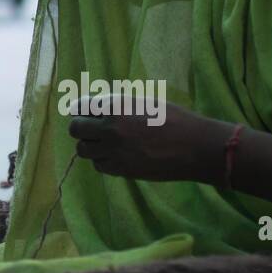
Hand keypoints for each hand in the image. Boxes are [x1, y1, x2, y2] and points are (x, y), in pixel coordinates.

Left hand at [67, 97, 230, 184]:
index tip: (82, 111)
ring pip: (84, 150)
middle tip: (92, 128)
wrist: (195, 146)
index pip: (81, 106)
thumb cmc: (173, 119)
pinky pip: (99, 165)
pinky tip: (115, 155)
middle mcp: (110, 128)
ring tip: (104, 143)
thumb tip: (93, 108)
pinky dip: (102, 160)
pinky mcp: (123, 170)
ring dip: (91, 145)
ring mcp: (115, 151)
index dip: (80, 108)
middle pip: (76, 129)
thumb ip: (116, 105)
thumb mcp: (142, 102)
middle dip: (81, 127)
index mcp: (116, 106)